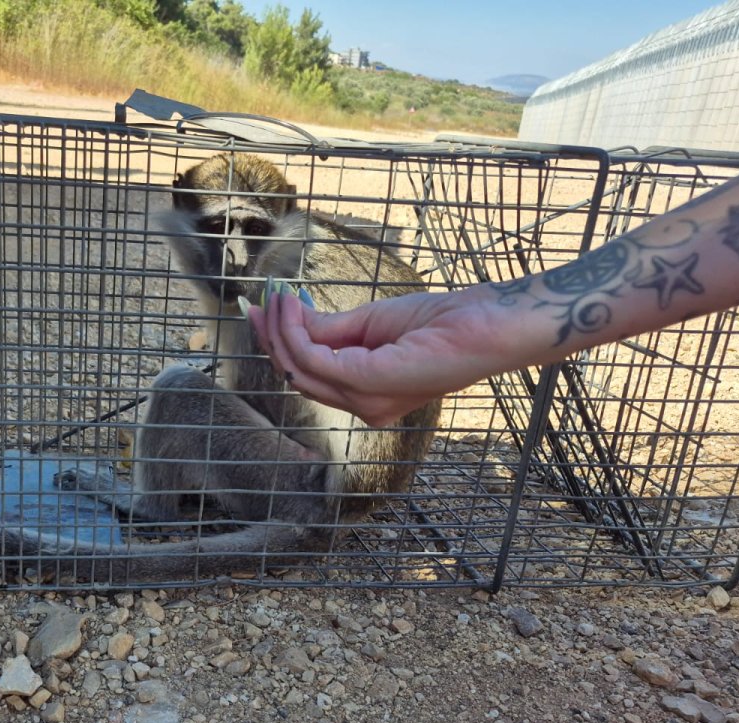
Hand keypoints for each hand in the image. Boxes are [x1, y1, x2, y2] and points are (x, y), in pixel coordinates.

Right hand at [250, 282, 509, 425]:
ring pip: (298, 369)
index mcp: (365, 397)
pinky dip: (295, 330)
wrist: (481, 325)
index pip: (309, 376)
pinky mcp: (366, 384)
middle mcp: (362, 408)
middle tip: (258, 303)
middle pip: (296, 376)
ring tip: (275, 298)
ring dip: (279, 331)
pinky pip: (314, 359)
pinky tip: (291, 305)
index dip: (279, 344)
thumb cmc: (437, 323)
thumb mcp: (368, 324)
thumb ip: (327, 329)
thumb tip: (287, 316)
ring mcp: (364, 402)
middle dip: (272, 338)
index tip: (261, 311)